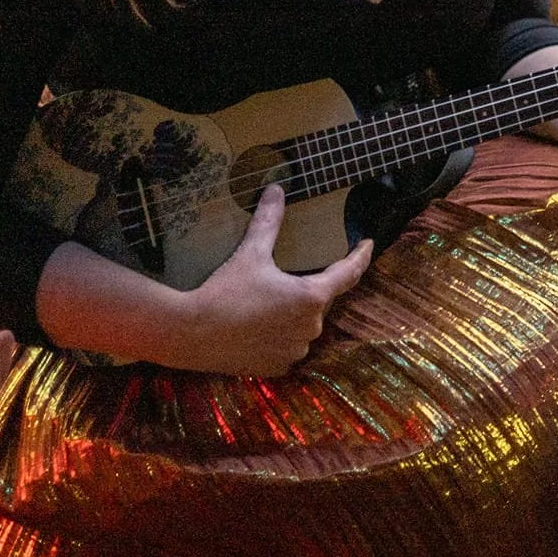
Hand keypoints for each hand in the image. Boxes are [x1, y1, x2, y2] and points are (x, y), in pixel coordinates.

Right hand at [169, 182, 371, 375]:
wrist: (189, 334)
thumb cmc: (223, 291)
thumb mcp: (250, 253)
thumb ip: (269, 221)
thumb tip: (276, 189)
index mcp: (312, 297)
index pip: (349, 273)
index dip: (360, 256)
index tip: (368, 244)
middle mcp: (311, 327)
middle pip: (322, 299)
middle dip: (312, 285)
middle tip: (293, 273)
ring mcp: (295, 351)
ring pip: (305, 324)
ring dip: (296, 312)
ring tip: (271, 300)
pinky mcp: (277, 367)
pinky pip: (289, 346)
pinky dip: (282, 334)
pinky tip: (263, 325)